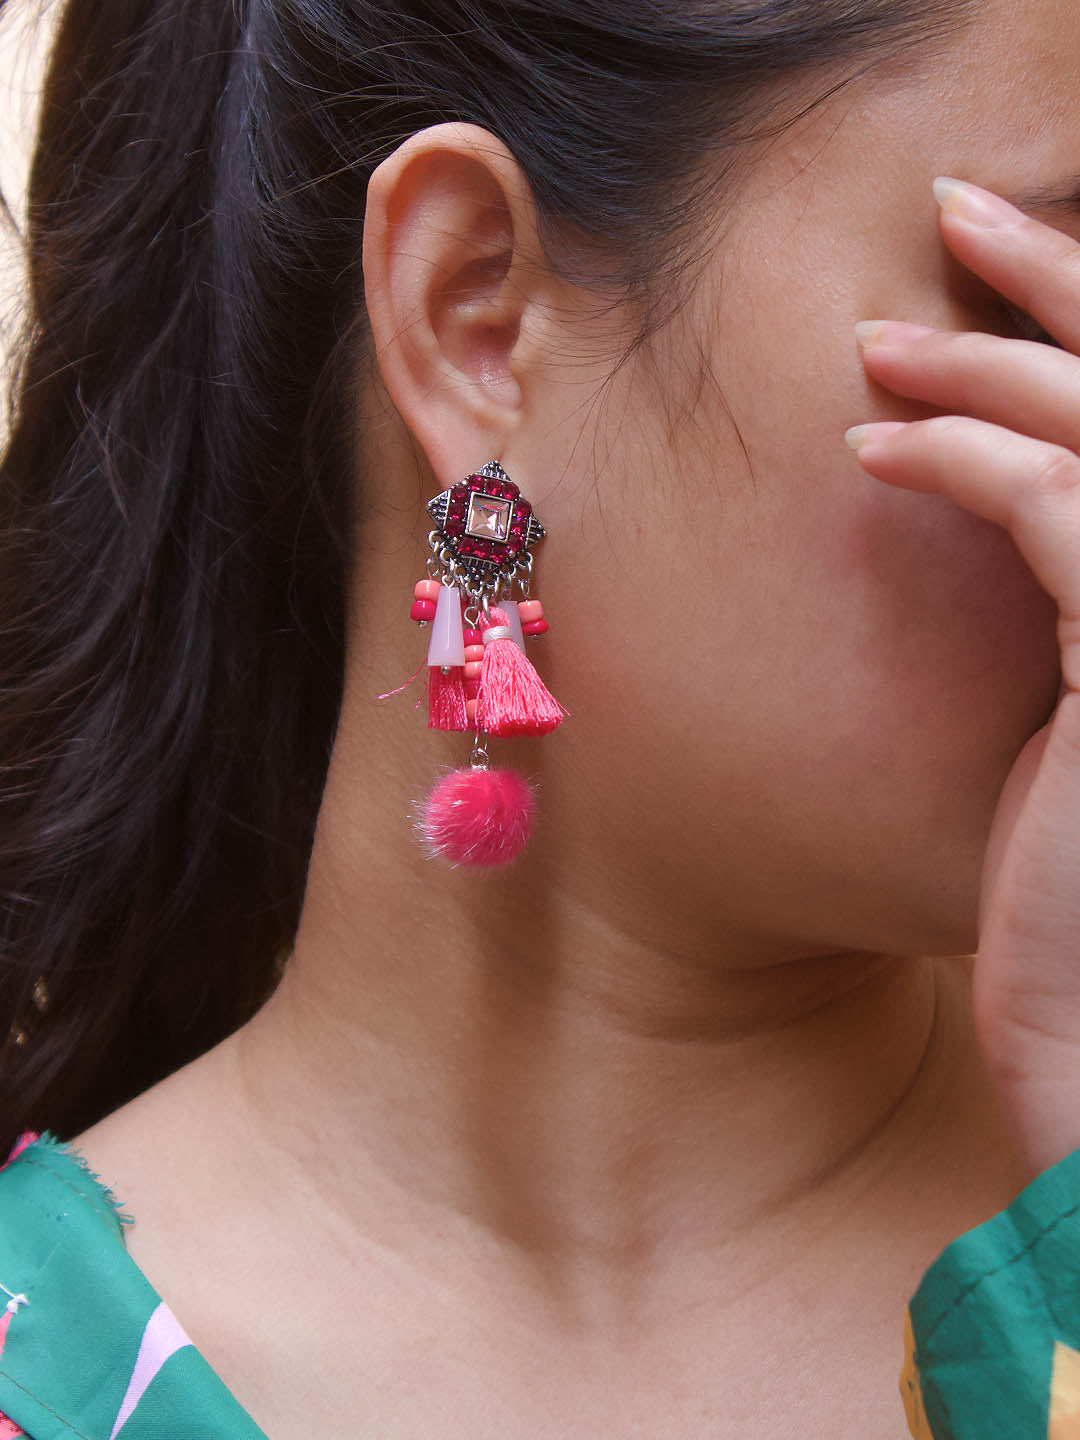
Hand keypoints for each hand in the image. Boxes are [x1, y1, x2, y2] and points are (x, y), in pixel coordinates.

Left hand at [847, 176, 1079, 1181]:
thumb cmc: (1064, 915)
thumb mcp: (1063, 738)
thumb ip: (1060, 621)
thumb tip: (989, 511)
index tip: (993, 271)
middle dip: (1063, 280)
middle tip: (961, 212)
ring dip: (985, 360)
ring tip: (879, 342)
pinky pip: (1059, 508)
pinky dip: (965, 456)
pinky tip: (874, 446)